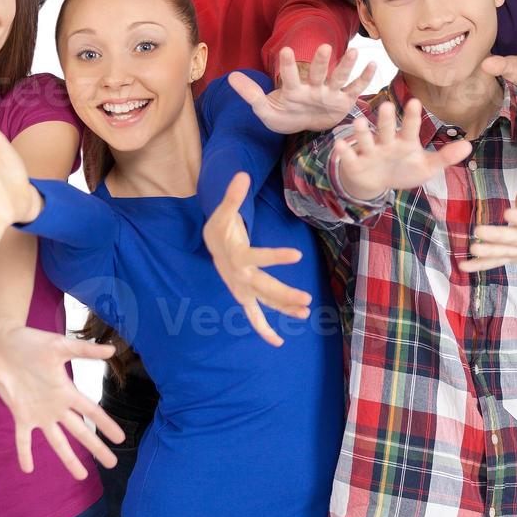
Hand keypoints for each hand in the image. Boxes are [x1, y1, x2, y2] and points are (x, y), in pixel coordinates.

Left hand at [0, 325, 124, 478]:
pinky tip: (27, 469)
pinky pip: (23, 439)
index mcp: (67, 391)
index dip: (106, 425)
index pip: (91, 411)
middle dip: (96, 447)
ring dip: (68, 458)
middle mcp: (56, 406)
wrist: (4, 345)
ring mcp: (38, 413)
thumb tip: (112, 349)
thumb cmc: (33, 343)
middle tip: (112, 464)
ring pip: (56, 441)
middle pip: (80, 431)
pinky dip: (24, 453)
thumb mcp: (60, 346)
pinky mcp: (20, 415)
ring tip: (80, 476)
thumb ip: (85, 350)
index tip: (120, 439)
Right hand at [203, 172, 311, 345]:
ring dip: (283, 308)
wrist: (209, 244)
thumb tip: (243, 174)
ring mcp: (242, 289)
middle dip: (284, 295)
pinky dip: (264, 330)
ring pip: (264, 302)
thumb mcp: (223, 211)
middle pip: (264, 287)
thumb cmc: (220, 228)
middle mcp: (239, 277)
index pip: (257, 257)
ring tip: (306, 312)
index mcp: (236, 256)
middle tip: (306, 299)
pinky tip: (278, 342)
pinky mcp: (244, 296)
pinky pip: (254, 316)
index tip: (297, 254)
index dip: (276, 256)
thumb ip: (233, 195)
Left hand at [229, 45, 374, 134]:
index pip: (289, 76)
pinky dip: (363, 78)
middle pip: (318, 73)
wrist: (304, 124)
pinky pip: (354, 89)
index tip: (286, 50)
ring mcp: (329, 93)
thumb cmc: (284, 115)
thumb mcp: (265, 109)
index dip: (288, 65)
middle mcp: (313, 87)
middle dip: (321, 62)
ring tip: (355, 51)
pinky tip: (372, 65)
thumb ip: (250, 94)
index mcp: (293, 90)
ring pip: (339, 77)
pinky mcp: (343, 100)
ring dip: (346, 65)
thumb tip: (231, 77)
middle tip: (324, 47)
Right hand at [334, 99, 472, 200]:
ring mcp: (369, 151)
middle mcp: (385, 142)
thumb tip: (469, 146)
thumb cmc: (403, 169)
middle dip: (385, 119)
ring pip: (365, 139)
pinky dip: (343, 152)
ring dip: (362, 132)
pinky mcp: (355, 163)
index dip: (411, 116)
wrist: (376, 181)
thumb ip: (445, 157)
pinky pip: (349, 156)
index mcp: (404, 141)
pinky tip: (339, 145)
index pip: (409, 127)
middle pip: (385, 129)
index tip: (414, 102)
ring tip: (359, 123)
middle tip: (386, 105)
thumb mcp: (426, 166)